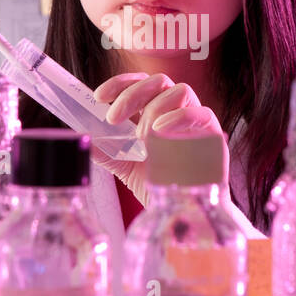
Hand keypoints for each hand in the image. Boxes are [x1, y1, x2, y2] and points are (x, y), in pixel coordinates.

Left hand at [92, 72, 226, 206]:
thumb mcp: (126, 168)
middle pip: (159, 81)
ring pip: (181, 90)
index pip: (141, 83)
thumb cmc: (160, 187)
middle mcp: (177, 112)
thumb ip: (106, 152)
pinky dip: (179, 117)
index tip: (98, 97)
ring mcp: (196, 123)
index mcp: (156, 113)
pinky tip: (160, 131)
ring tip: (142, 138)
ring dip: (155, 109)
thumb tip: (82, 139)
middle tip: (113, 118)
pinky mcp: (214, 137)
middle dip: (132, 94)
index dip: (120, 84)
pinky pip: (202, 114)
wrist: (184, 215)